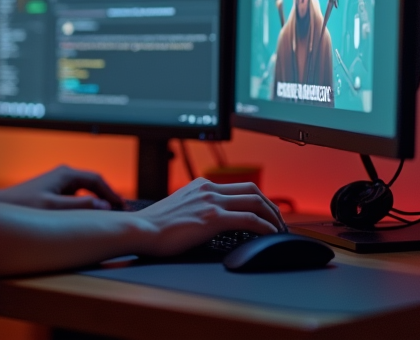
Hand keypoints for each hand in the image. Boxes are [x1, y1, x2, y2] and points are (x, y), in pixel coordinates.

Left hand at [0, 164, 123, 209]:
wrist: (2, 206)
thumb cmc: (25, 206)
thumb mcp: (55, 208)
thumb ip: (81, 206)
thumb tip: (105, 206)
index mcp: (66, 174)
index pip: (97, 180)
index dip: (112, 194)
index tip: (124, 207)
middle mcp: (63, 175)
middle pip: (93, 183)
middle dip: (107, 197)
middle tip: (121, 212)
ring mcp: (58, 183)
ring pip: (85, 190)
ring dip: (97, 201)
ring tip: (108, 216)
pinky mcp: (53, 192)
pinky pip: (76, 196)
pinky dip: (86, 204)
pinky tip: (88, 217)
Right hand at [133, 177, 285, 256]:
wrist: (140, 229)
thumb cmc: (153, 225)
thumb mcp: (178, 208)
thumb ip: (194, 207)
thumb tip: (205, 219)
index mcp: (200, 185)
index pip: (238, 186)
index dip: (258, 199)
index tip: (266, 212)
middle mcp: (208, 189)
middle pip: (252, 190)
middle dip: (270, 205)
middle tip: (279, 221)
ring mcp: (211, 201)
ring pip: (255, 201)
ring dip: (273, 216)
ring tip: (279, 230)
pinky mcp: (213, 218)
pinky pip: (249, 219)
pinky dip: (265, 227)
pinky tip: (270, 235)